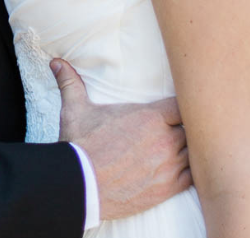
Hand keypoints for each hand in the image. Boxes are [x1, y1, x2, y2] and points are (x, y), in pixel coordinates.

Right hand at [52, 58, 190, 220]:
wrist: (80, 185)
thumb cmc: (81, 145)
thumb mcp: (75, 110)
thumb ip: (71, 83)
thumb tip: (56, 62)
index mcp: (149, 117)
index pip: (183, 104)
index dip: (181, 105)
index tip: (174, 108)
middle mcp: (164, 139)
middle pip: (192, 127)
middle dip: (186, 126)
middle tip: (178, 125)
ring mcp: (169, 165)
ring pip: (194, 151)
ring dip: (188, 148)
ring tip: (181, 146)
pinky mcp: (168, 187)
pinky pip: (192, 176)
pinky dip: (189, 171)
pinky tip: (181, 167)